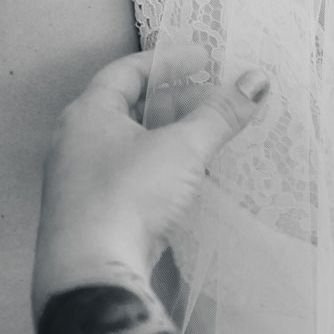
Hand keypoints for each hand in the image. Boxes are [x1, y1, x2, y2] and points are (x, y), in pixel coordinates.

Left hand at [32, 48, 267, 307]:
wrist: (90, 274)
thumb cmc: (127, 196)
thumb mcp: (183, 148)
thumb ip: (221, 113)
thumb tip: (257, 80)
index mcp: (87, 114)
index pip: (127, 71)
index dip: (169, 61)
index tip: (205, 59)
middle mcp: (76, 143)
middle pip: (133, 108)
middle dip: (179, 102)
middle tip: (218, 102)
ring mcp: (82, 181)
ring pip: (133, 144)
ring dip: (173, 136)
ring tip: (213, 137)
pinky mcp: (93, 214)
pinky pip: (132, 176)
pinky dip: (162, 167)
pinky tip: (191, 178)